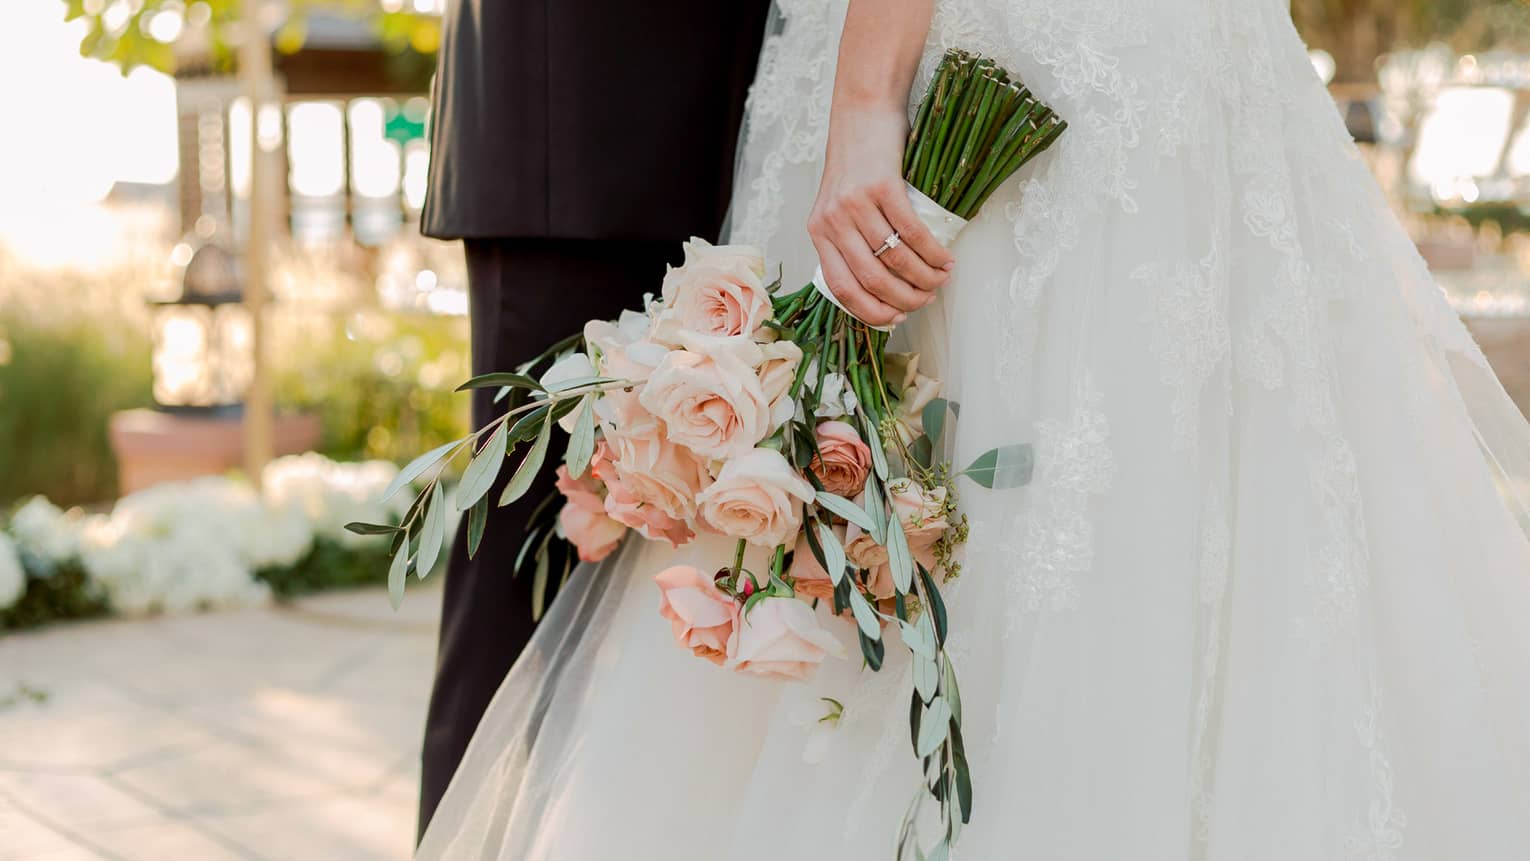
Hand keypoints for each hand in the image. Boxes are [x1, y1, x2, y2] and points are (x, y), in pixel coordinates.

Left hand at [808, 105, 955, 326]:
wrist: (862, 112)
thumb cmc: (857, 161)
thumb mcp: (840, 203)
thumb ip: (851, 238)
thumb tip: (883, 284)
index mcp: (818, 232)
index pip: (840, 287)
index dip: (870, 310)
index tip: (895, 318)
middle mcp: (832, 221)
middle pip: (870, 279)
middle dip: (904, 299)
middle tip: (926, 299)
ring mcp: (855, 204)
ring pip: (894, 259)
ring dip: (924, 278)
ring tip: (941, 279)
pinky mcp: (882, 186)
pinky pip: (911, 232)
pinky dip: (933, 253)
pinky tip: (945, 258)